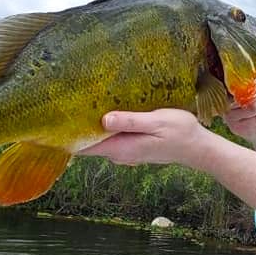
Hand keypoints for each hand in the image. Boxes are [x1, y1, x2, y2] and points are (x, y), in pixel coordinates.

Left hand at [77, 108, 210, 167]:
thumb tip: (103, 120)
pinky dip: (107, 126)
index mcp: (121, 148)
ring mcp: (126, 152)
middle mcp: (119, 153)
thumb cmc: (180, 133)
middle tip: (68, 101)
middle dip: (79, 125)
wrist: (198, 148)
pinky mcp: (132, 147)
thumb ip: (130, 121)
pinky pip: (112, 137)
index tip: (56, 119)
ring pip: (101, 139)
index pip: (85, 147)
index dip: (68, 135)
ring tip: (84, 101)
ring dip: (93, 124)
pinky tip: (107, 109)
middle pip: (90, 141)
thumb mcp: (157, 122)